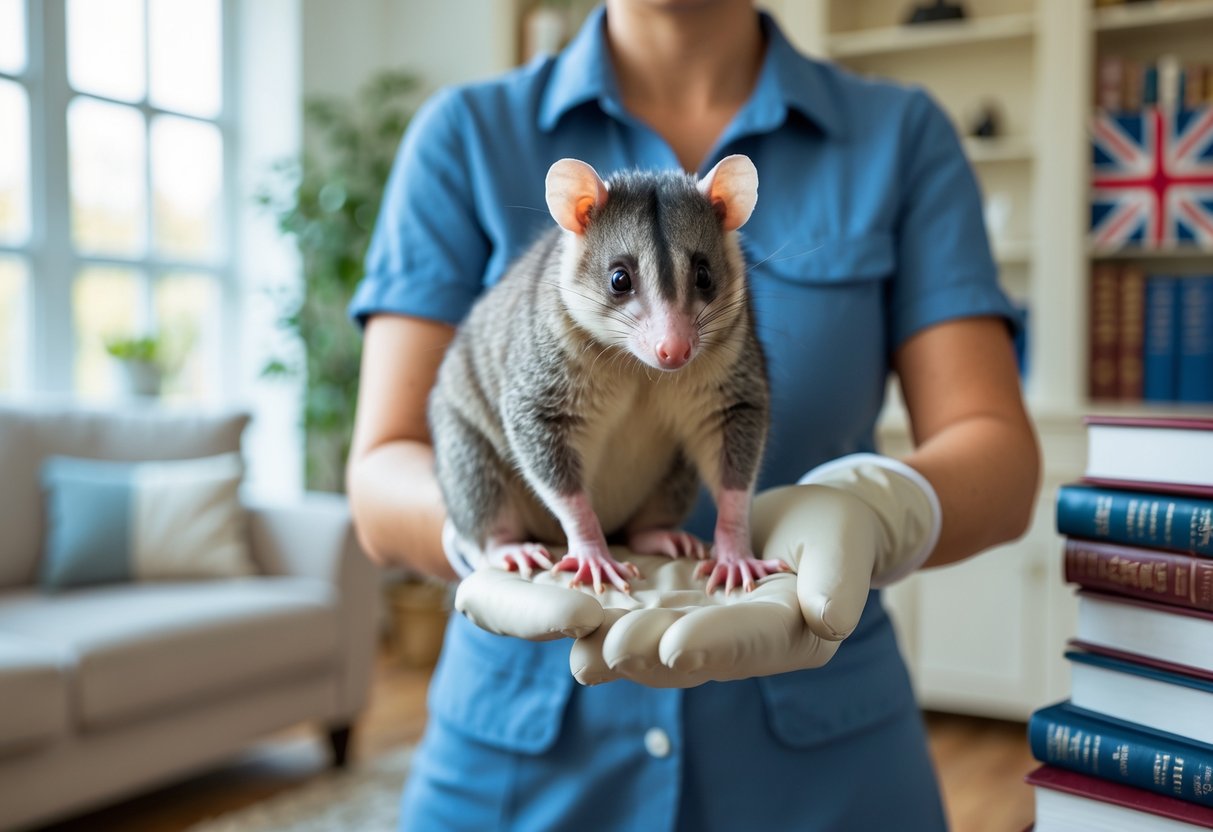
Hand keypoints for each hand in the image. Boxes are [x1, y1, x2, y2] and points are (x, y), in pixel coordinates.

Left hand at [453, 455, 938, 686]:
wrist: (819, 525)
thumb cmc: (841, 536)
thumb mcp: (845, 552)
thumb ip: (839, 585)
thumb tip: (826, 620)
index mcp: (781, 635)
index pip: (740, 643)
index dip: (707, 645)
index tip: (671, 646)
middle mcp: (729, 640)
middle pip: (679, 649)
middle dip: (637, 649)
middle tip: (595, 650)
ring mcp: (695, 619)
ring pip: (646, 630)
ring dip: (607, 631)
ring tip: (565, 628)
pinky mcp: (670, 596)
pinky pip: (632, 599)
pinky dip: (600, 597)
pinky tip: (560, 587)